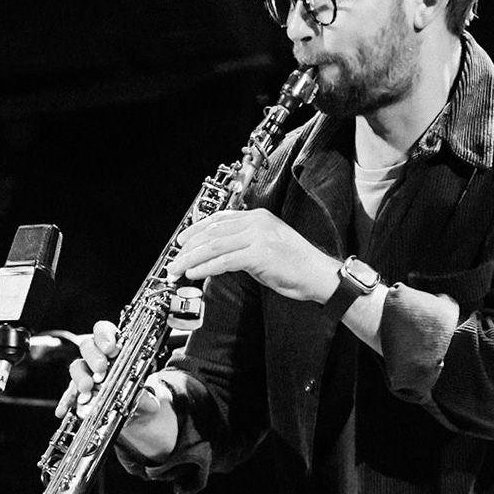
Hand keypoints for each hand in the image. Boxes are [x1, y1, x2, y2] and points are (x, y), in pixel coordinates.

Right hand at [56, 320, 174, 457]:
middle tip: (101, 368)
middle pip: (87, 346)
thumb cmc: (138, 390)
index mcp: (114, 347)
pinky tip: (67, 410)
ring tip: (88, 388)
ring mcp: (86, 373)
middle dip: (93, 356)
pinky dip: (69, 401)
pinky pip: (70, 393)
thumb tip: (147, 402)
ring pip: (77, 366)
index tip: (111, 348)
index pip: (104, 330)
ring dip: (81, 377)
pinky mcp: (78, 391)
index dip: (105, 336)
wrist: (133, 409)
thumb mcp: (145, 392)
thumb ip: (146, 396)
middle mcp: (97, 356)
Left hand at [169, 209, 335, 303]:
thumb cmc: (297, 265)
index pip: (219, 219)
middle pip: (212, 232)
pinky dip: (206, 267)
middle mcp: (256, 223)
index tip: (181, 241)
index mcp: (258, 218)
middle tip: (173, 261)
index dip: (196, 230)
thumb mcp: (267, 248)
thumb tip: (218, 255)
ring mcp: (258, 237)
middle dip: (188, 248)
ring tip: (177, 270)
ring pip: (214, 245)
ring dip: (191, 259)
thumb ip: (244, 246)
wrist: (320, 275)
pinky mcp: (260, 254)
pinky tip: (194, 273)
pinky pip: (225, 260)